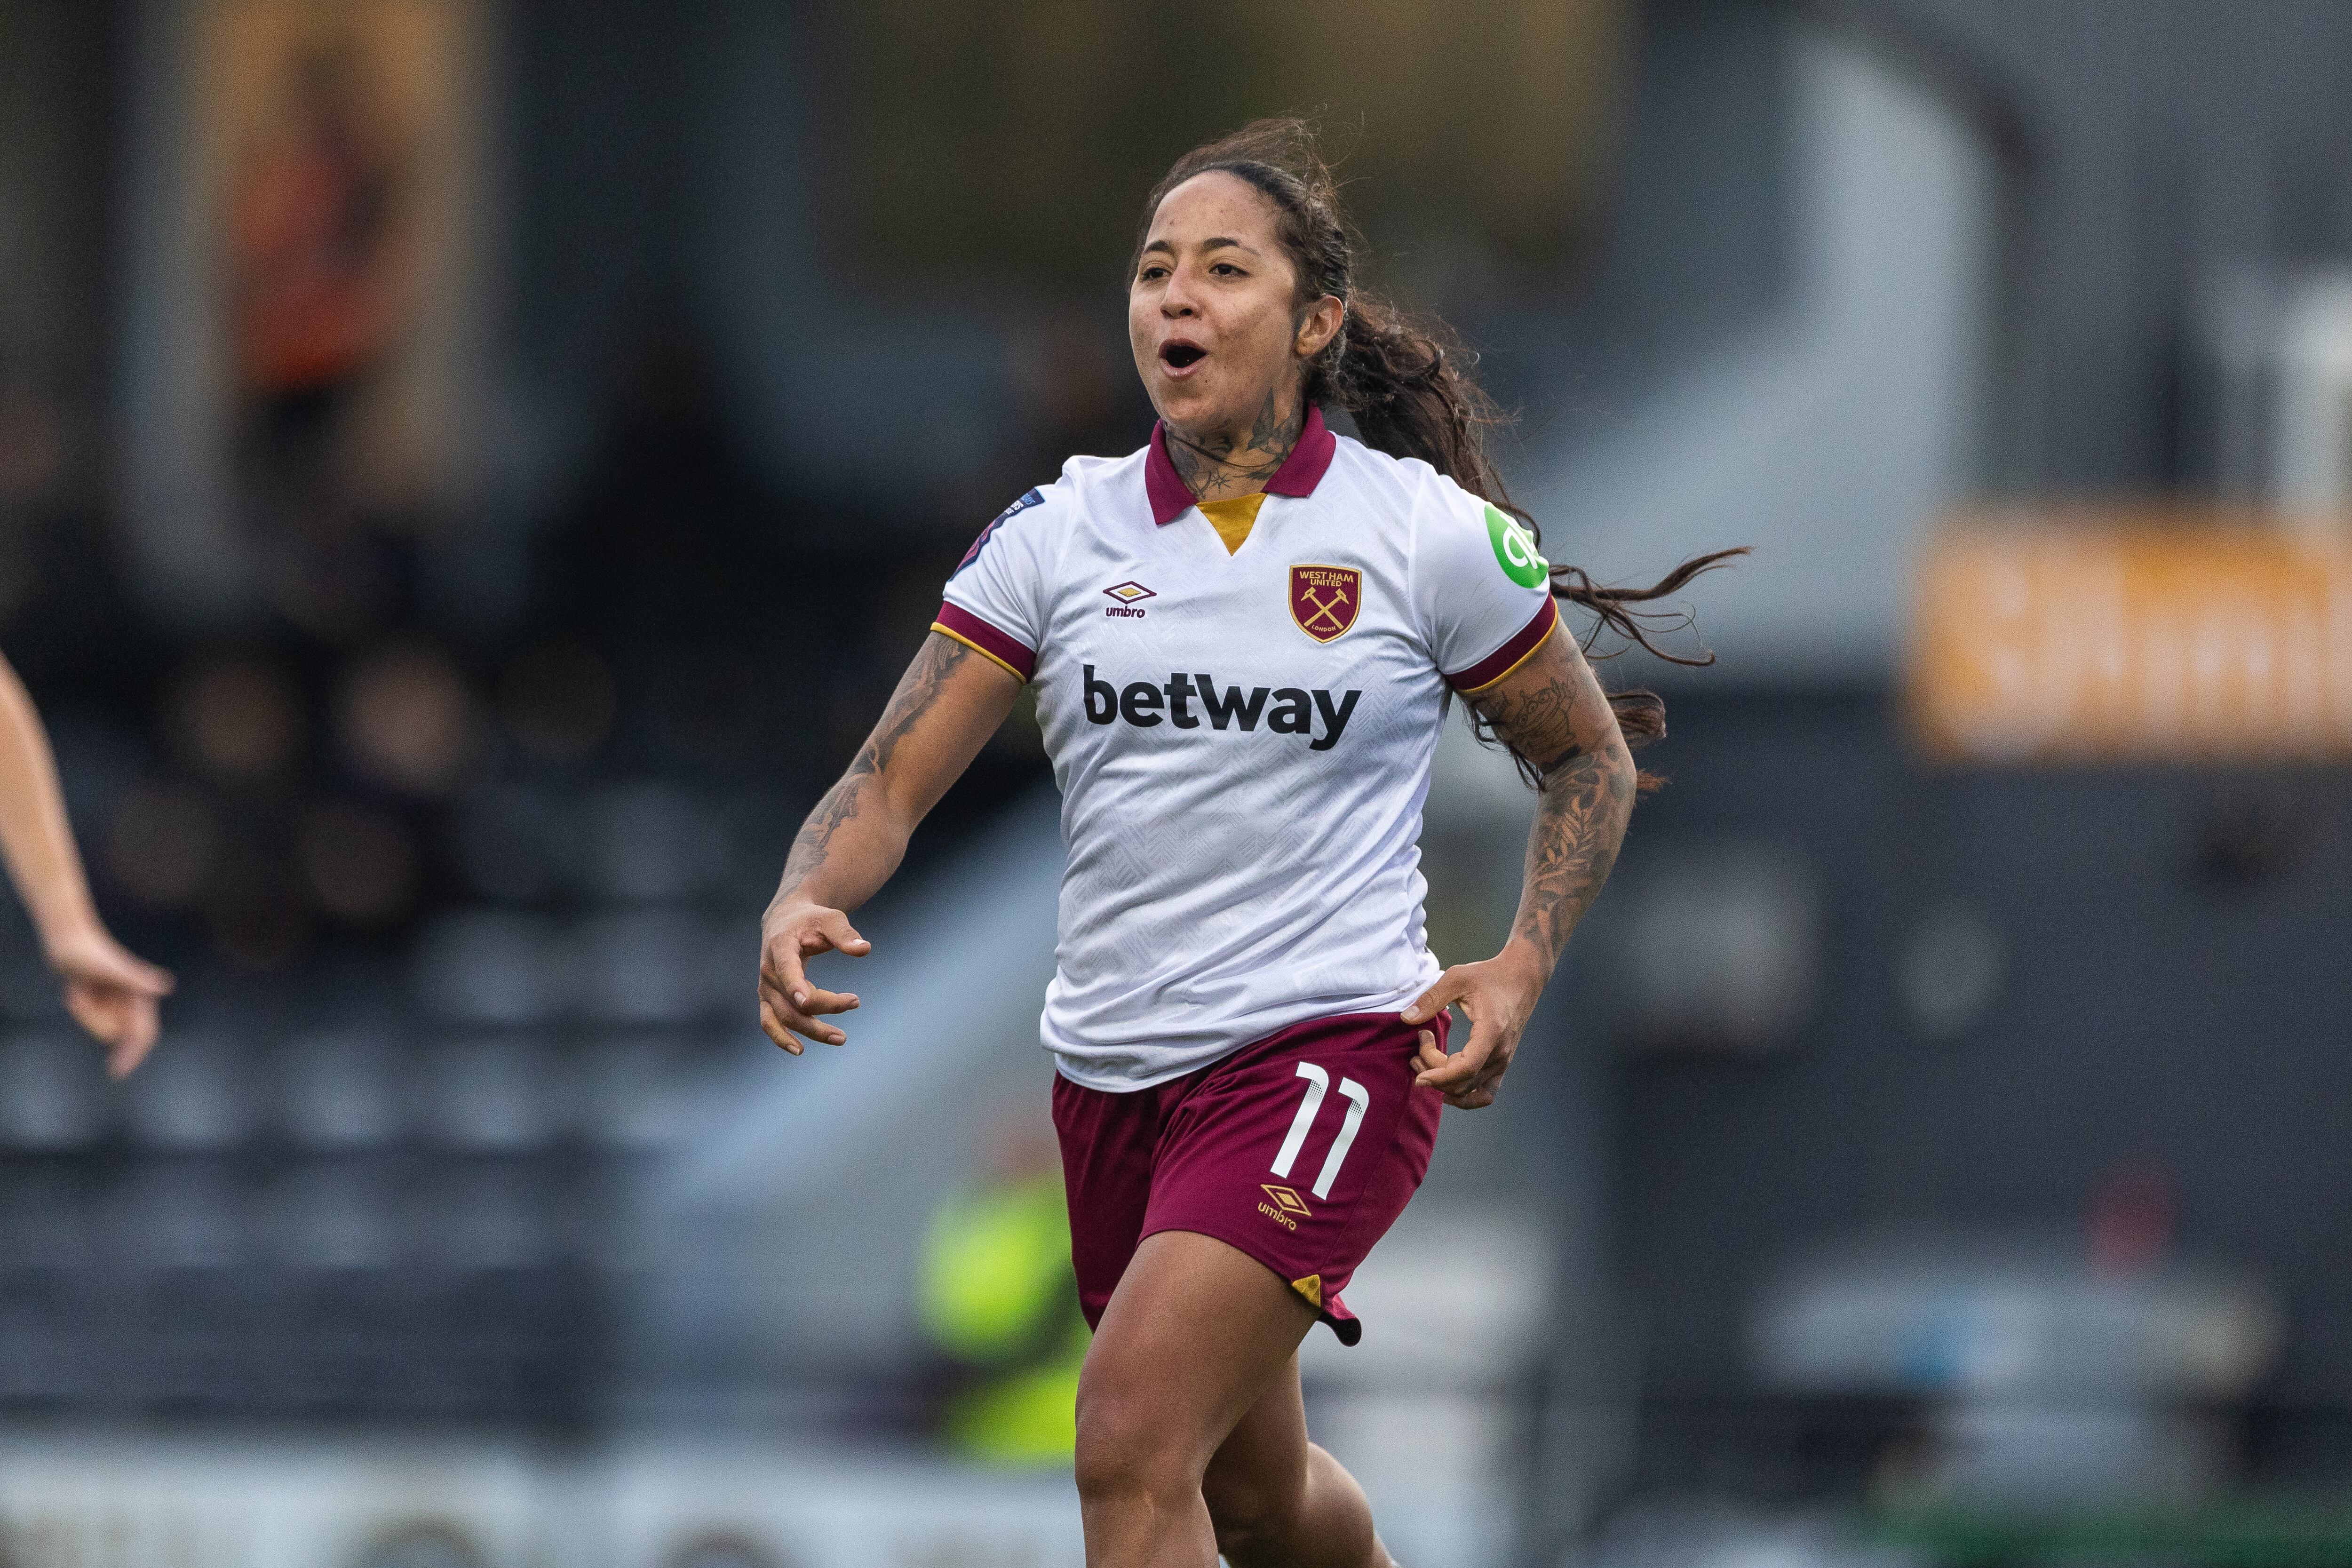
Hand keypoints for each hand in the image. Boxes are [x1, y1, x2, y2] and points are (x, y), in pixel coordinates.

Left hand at [44, 924, 173, 1078]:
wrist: (67, 939)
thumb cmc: (87, 951)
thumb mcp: (111, 966)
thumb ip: (137, 977)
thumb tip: (165, 987)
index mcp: (141, 995)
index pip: (144, 1034)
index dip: (133, 1055)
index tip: (117, 1072)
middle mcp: (132, 1001)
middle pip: (117, 1033)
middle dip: (95, 1022)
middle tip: (79, 1001)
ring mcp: (117, 1002)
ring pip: (103, 1027)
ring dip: (86, 1012)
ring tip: (77, 990)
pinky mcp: (103, 1000)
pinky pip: (93, 1018)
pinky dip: (81, 1008)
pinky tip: (77, 991)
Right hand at [757, 899, 871, 1053]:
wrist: (784, 921)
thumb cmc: (811, 919)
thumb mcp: (830, 918)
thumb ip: (845, 934)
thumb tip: (865, 949)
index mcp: (780, 946)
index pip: (786, 969)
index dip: (795, 985)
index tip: (807, 1001)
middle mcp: (768, 970)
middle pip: (792, 999)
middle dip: (824, 1007)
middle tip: (855, 1002)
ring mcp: (766, 987)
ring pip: (783, 1017)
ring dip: (810, 1031)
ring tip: (841, 1038)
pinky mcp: (768, 998)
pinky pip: (769, 1022)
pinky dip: (781, 1037)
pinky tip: (799, 1049)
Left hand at [1400, 942, 1547, 1109]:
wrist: (1522, 977)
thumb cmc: (1491, 975)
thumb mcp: (1457, 978)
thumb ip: (1431, 998)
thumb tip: (1407, 1018)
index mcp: (1491, 1032)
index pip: (1465, 1069)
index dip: (1439, 1077)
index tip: (1418, 1073)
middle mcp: (1500, 1053)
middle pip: (1463, 1082)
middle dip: (1433, 1073)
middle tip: (1419, 1046)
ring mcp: (1504, 1061)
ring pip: (1472, 1093)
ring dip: (1445, 1087)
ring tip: (1426, 1066)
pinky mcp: (1503, 1063)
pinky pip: (1485, 1093)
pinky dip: (1464, 1095)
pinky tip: (1446, 1083)